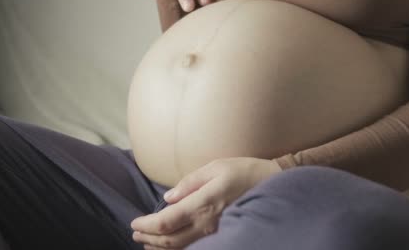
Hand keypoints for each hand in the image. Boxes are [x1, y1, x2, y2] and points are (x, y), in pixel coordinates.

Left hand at [130, 157, 282, 248]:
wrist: (273, 184)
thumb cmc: (244, 171)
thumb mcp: (215, 167)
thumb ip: (190, 182)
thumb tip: (168, 197)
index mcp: (203, 203)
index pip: (166, 222)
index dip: (147, 225)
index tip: (134, 222)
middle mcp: (207, 223)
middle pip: (170, 240)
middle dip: (149, 238)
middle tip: (135, 233)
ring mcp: (216, 232)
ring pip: (181, 248)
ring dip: (160, 247)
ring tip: (147, 242)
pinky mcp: (223, 235)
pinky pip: (195, 247)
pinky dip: (177, 249)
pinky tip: (170, 245)